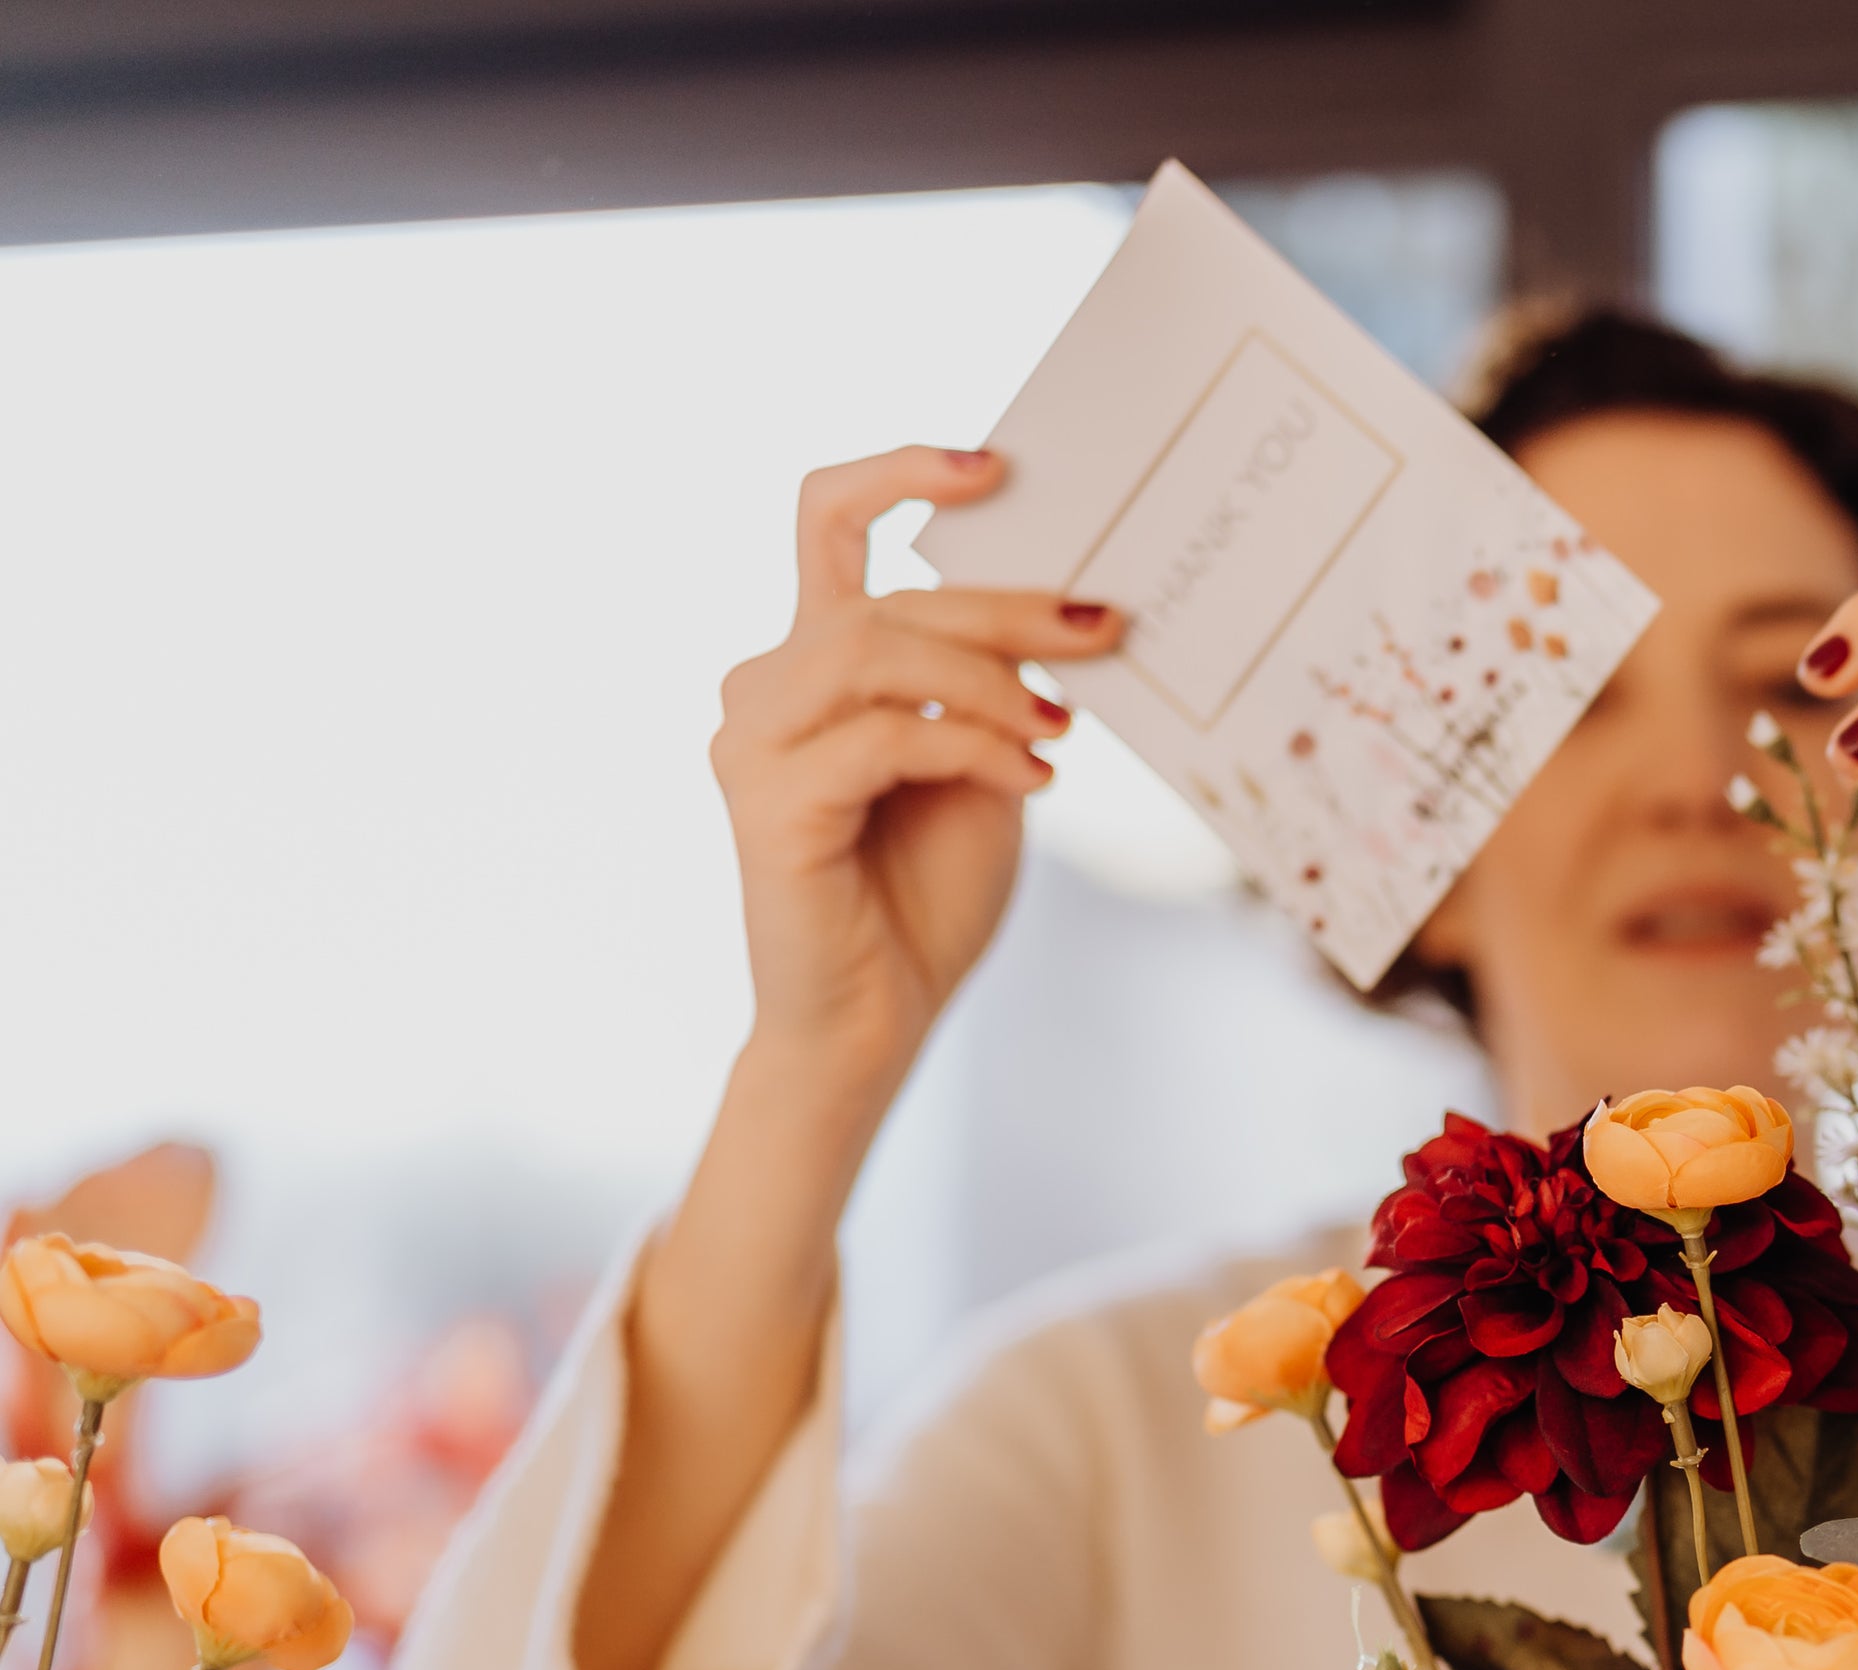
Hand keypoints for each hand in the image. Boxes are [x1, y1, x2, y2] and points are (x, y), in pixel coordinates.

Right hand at [706, 446, 1117, 1110]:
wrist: (882, 1015)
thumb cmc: (929, 890)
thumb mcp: (988, 764)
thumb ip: (996, 687)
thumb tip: (1065, 612)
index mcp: (816, 659)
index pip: (829, 520)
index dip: (900, 472)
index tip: (995, 466)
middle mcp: (768, 684)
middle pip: (889, 598)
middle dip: (1009, 607)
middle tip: (1104, 627)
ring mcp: (754, 740)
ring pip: (875, 651)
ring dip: (988, 680)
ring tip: (1061, 727)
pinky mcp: (766, 802)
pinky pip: (883, 737)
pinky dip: (972, 746)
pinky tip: (1035, 779)